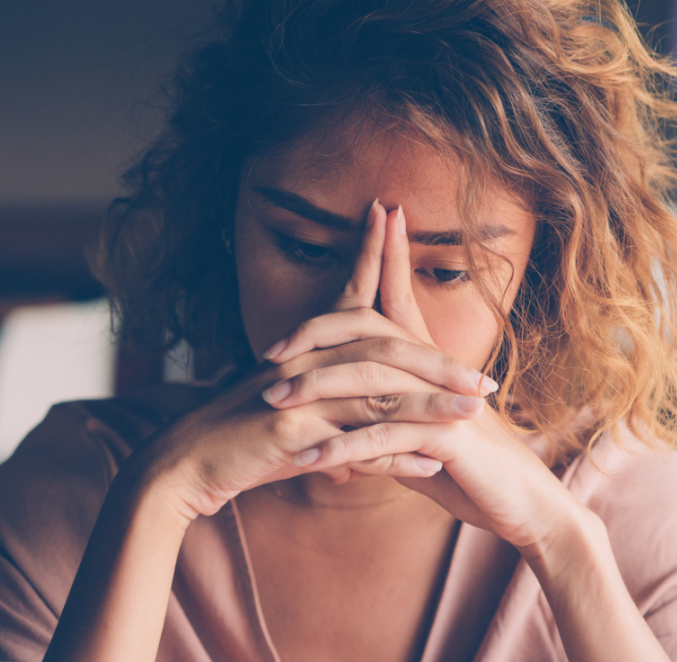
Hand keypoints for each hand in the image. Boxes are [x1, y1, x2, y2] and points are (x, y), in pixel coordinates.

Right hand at [139, 200, 493, 521]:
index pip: (350, 295)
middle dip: (439, 364)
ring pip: (378, 393)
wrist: (185, 465)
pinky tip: (430, 466)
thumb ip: (339, 400)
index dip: (373, 254)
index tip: (394, 214)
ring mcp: (298, 394)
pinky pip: (354, 443)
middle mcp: (306, 361)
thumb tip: (386, 411)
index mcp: (307, 348)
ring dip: (432, 406)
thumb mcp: (295, 405)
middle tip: (487, 380)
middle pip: (383, 349)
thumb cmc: (244, 436)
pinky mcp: (290, 431)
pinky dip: (396, 457)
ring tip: (474, 415)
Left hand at [262, 203, 587, 556]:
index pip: (401, 299)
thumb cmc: (472, 471)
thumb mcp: (421, 441)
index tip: (372, 216)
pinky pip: (384, 437)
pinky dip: (342, 449)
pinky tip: (307, 461)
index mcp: (433, 365)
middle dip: (319, 334)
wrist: (523, 504)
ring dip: (316, 391)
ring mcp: (444, 402)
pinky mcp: (448, 438)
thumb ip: (387, 423)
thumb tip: (347, 425)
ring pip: (371, 381)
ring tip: (272, 403)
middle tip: (268, 351)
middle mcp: (438, 373)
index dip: (387, 256)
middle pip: (373, 331)